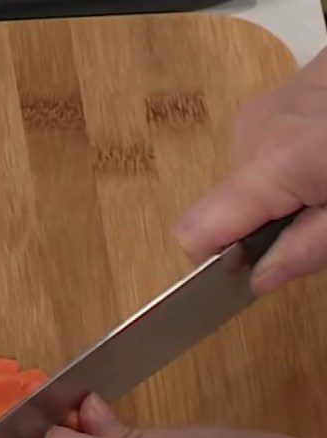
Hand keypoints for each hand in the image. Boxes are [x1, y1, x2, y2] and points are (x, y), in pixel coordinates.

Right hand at [175, 46, 326, 293]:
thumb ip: (307, 249)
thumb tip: (257, 279)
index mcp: (267, 167)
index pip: (193, 232)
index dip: (220, 257)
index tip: (261, 259)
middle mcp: (251, 133)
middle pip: (226, 203)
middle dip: (267, 219)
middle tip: (324, 210)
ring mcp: (266, 106)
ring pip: (249, 174)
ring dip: (284, 188)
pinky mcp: (285, 88)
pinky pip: (268, 144)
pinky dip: (294, 157)